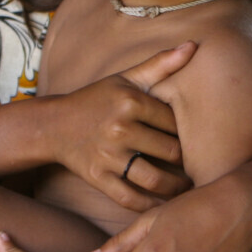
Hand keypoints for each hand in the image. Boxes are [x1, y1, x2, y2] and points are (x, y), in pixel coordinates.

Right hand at [52, 43, 192, 211]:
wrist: (54, 125)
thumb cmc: (97, 99)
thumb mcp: (126, 78)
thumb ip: (160, 64)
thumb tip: (193, 45)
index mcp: (130, 101)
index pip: (175, 122)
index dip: (188, 131)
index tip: (195, 138)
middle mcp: (119, 128)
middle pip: (171, 151)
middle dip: (186, 160)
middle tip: (198, 165)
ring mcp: (107, 156)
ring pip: (155, 179)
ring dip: (176, 187)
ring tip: (187, 187)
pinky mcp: (97, 178)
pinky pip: (130, 198)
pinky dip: (150, 206)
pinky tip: (164, 205)